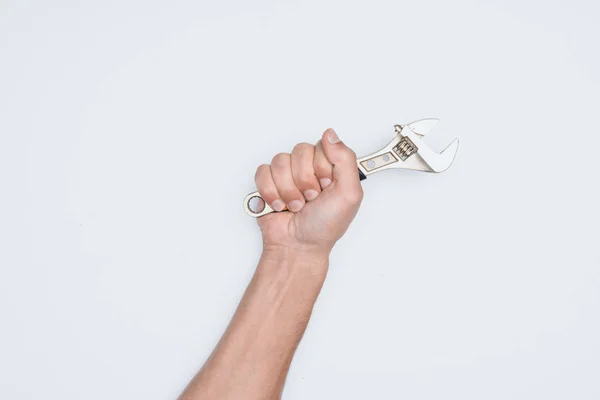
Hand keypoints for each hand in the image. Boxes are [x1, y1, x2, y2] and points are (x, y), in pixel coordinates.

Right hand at [254, 129, 362, 256]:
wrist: (298, 246)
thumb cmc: (325, 226)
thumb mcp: (349, 194)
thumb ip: (346, 159)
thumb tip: (330, 134)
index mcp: (330, 166)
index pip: (322, 146)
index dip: (322, 168)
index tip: (326, 186)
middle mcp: (308, 167)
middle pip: (300, 151)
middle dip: (305, 180)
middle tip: (311, 198)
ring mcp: (286, 174)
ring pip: (280, 161)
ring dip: (288, 190)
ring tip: (296, 205)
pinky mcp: (267, 182)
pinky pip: (263, 172)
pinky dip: (271, 192)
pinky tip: (280, 205)